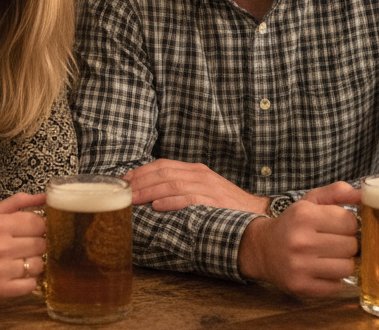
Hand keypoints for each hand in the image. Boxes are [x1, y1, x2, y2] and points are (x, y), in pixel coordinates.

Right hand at [0, 192, 46, 300]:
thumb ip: (18, 202)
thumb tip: (45, 196)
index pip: (38, 223)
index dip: (39, 227)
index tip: (32, 231)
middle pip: (41, 244)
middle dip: (36, 245)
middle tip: (24, 247)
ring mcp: (0, 270)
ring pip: (38, 265)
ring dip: (33, 264)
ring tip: (19, 262)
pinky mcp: (0, 290)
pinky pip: (31, 285)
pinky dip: (28, 281)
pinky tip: (16, 276)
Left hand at [123, 158, 268, 214]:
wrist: (256, 213)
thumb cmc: (226, 206)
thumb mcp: (203, 189)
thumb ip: (182, 188)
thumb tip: (152, 195)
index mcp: (195, 170)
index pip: (163, 164)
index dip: (141, 171)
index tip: (124, 181)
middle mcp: (199, 174)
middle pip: (163, 172)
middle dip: (140, 181)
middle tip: (122, 191)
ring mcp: (207, 187)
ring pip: (172, 184)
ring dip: (149, 191)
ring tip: (133, 199)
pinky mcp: (213, 201)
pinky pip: (188, 199)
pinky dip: (171, 201)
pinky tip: (157, 206)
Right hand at [238, 182, 360, 296]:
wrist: (263, 249)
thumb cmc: (293, 224)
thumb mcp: (310, 202)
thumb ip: (337, 192)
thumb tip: (363, 194)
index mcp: (304, 215)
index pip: (350, 222)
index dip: (347, 224)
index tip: (336, 226)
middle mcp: (301, 240)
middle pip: (351, 245)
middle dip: (345, 243)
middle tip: (332, 242)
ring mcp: (300, 265)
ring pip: (347, 267)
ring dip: (342, 262)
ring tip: (328, 257)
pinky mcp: (300, 286)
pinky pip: (336, 286)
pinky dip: (332, 279)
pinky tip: (320, 270)